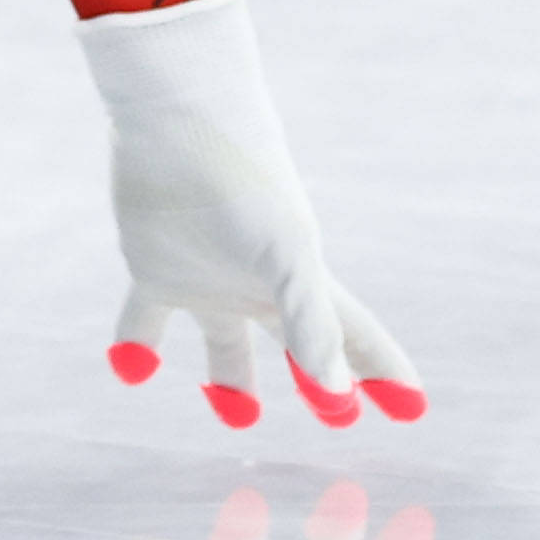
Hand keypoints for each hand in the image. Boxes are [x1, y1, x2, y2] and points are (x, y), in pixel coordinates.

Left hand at [79, 0, 421, 432]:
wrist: (176, 117)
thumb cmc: (243, 179)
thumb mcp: (288, 255)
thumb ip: (312, 325)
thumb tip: (335, 394)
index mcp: (300, 277)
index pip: (352, 334)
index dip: (382, 370)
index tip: (412, 408)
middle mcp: (257, 282)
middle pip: (298, 342)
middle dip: (321, 381)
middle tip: (341, 422)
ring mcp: (208, 276)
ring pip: (226, 339)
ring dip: (231, 378)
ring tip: (237, 417)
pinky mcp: (155, 267)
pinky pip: (145, 318)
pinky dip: (135, 346)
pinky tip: (128, 371)